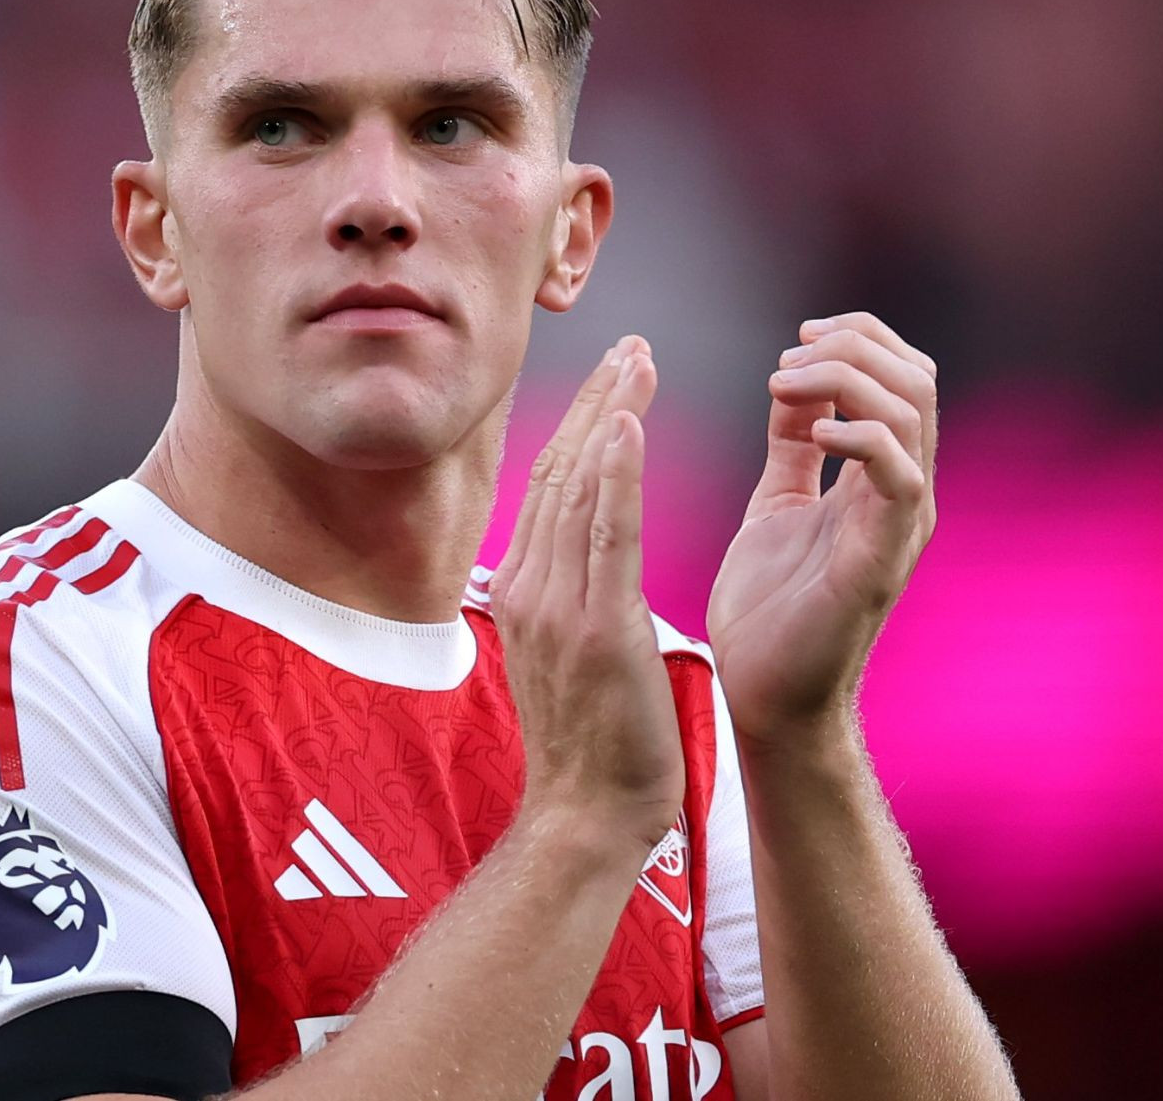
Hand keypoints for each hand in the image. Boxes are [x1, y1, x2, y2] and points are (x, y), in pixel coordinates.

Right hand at [490, 336, 683, 855]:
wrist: (586, 818)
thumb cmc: (593, 744)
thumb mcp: (568, 654)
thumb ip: (568, 597)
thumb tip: (575, 561)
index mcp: (522, 590)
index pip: (551, 486)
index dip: (582, 424)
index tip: (614, 375)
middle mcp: (529, 587)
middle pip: (561, 470)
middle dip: (597, 400)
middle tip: (631, 343)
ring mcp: (557, 607)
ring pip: (581, 487)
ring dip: (611, 415)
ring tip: (640, 360)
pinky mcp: (597, 628)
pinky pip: (606, 536)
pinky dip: (614, 474)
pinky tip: (628, 424)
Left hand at [706, 313, 939, 747]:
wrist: (764, 692)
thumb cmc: (771, 607)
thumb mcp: (778, 502)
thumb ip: (792, 444)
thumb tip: (793, 381)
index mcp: (882, 476)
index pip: (906, 375)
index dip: (860, 338)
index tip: (797, 337)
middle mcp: (903, 493)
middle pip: (917, 379)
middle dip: (854, 344)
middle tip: (790, 355)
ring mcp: (900, 524)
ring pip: (912, 413)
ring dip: (844, 379)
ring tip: (784, 385)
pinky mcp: (882, 557)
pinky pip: (898, 476)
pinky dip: (859, 437)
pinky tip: (811, 434)